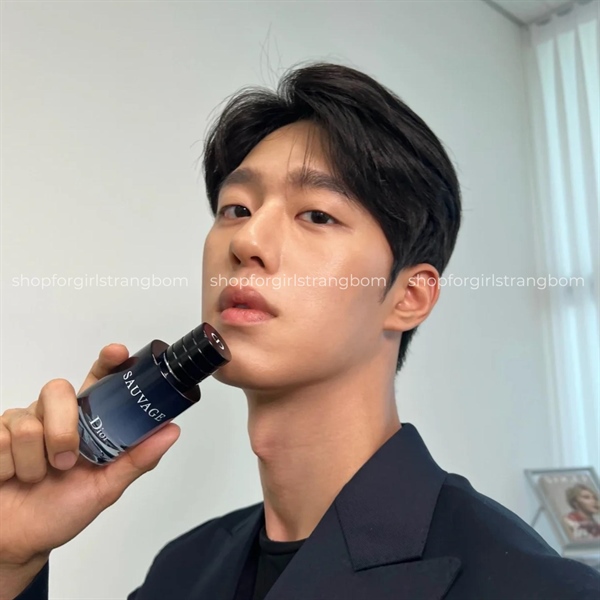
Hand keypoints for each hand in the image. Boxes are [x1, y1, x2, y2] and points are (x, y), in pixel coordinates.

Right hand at [0, 344, 180, 567]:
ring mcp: (20, 424)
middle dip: (62, 430)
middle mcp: (53, 415)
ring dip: (34, 462)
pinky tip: (10, 478)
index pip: (98, 379)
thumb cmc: (59, 512)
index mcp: (85, 421)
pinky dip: (9, 469)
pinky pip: (1, 441)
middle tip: (64, 462)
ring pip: (27, 423)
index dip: (108, 362)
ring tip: (36, 477)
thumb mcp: (104, 488)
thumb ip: (137, 459)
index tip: (118, 353)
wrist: (16, 541)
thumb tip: (171, 431)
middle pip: (57, 390)